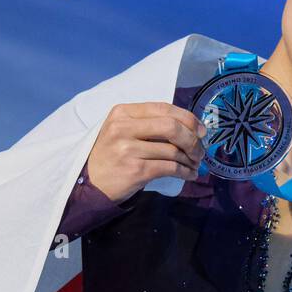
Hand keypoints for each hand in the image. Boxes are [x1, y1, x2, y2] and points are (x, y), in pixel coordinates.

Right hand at [85, 102, 206, 202]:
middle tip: (200, 151)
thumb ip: (149, 124)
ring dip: (191, 159)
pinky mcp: (135, 170)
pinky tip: (189, 175)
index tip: (201, 131)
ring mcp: (128, 149)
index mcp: (122, 112)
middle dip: (193, 140)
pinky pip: (170, 168)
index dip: (188, 119)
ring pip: (173, 150)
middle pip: (172, 127)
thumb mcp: (122, 131)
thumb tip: (192, 128)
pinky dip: (185, 172)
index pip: (164, 108)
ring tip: (195, 165)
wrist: (90, 183)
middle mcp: (123, 128)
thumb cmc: (112, 155)